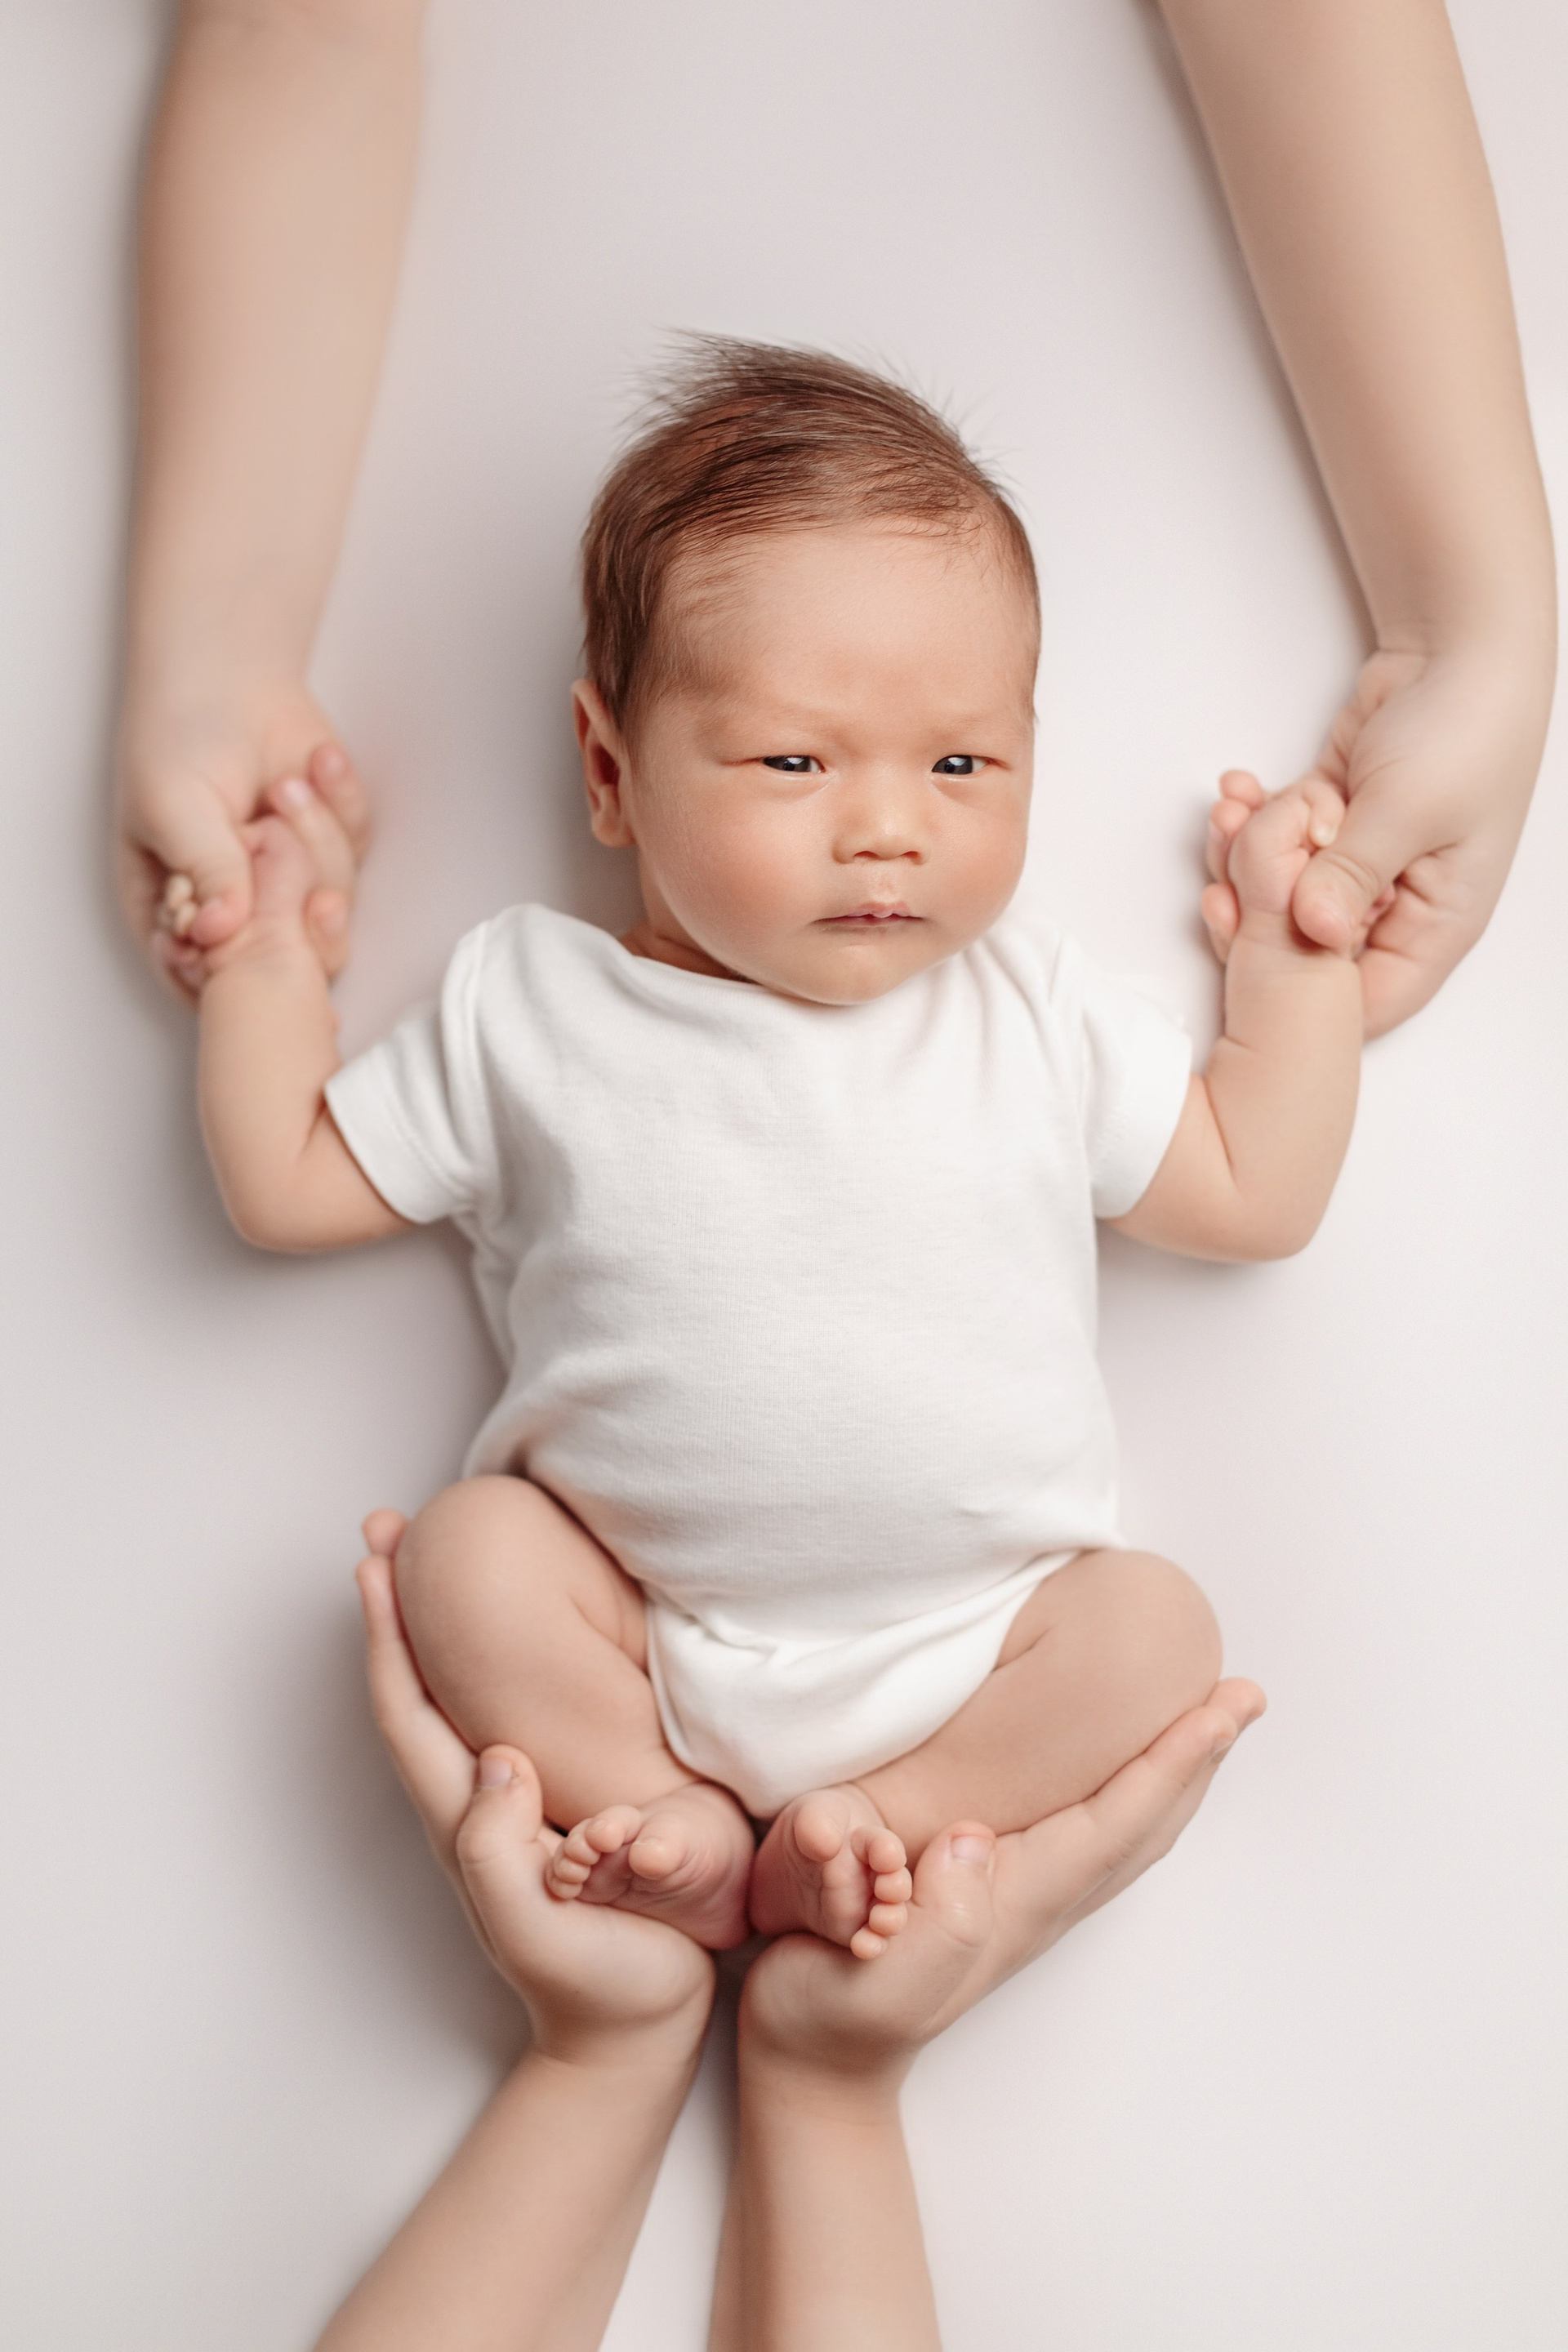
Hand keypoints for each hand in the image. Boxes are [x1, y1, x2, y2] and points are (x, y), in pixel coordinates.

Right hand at [116, 681, 370, 999]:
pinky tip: (317, 763)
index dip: (232, 966)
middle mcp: (237, 910)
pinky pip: (356, 852)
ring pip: (330, 904)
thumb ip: (205, 873)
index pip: (204, 976)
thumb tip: (222, 933)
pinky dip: (342, 804)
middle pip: (283, 956)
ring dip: (316, 838)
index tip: (247, 920)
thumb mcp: (173, 810)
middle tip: (277, 840)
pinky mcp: (331, 851)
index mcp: (179, 911)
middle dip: (291, 899)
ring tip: (286, 785)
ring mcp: (289, 884)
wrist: (227, 679)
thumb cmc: (177, 741)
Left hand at [356, 1528, 714, 2065]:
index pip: (409, 1709)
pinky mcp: (549, 1808)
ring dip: (434, 1625)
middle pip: (418, 1686)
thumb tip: (497, 1758)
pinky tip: (510, 1636)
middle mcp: (474, 1799)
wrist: (631, 2033)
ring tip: (429, 1561)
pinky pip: (502, 1713)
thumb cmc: (592, 1983)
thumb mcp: (537, 1926)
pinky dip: (488, 1659)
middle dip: (396, 1606)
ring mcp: (508, 1805)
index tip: (376, 1558)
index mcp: (465, 1817)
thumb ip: (500, 1852)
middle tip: (389, 1527)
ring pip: (456, 1695)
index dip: (387, 1632)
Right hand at [742, 1678, 1265, 2078]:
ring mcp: (1023, 1899)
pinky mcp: (996, 1893)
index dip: (1172, 1764)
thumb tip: (969, 1843)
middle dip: (1197, 1758)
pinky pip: (1092, 1833)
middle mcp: (1037, 1897)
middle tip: (1247, 1696)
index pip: (1116, 1823)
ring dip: (1173, 1773)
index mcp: (1018, 1902)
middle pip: (1143, 1823)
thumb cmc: (836, 2012)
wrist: (816, 2059)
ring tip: (1210, 1720)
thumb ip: (937, 1922)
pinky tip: (1129, 1776)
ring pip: (1126, 1828)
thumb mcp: (875, 1975)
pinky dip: (1131, 1794)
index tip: (1221, 1711)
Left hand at [1201, 645, 1549, 1035]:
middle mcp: (1399, 905)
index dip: (1306, 994)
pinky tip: (1236, 795)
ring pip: (1286, 893)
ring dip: (1249, 859)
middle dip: (1262, 915)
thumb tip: (1310, 935)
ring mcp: (1363, 864)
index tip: (1254, 955)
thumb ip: (1352, 878)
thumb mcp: (1408, 813)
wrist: (1460, 643)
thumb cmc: (1467, 729)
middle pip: (1312, 950)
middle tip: (1223, 881)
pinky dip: (1256, 823)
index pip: (1364, 1002)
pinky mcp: (1335, 822)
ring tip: (1229, 818)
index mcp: (1436, 925)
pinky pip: (1282, 845)